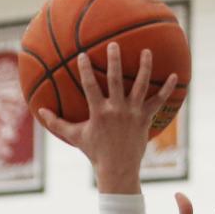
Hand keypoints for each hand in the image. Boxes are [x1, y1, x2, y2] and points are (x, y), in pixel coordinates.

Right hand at [38, 43, 177, 193]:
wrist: (118, 168)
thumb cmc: (95, 152)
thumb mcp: (75, 137)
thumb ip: (57, 123)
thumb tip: (39, 111)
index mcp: (99, 112)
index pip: (90, 86)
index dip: (86, 70)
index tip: (83, 54)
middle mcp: (117, 110)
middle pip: (116, 80)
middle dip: (114, 60)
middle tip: (114, 44)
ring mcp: (133, 113)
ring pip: (140, 86)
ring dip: (144, 67)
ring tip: (147, 51)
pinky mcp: (145, 118)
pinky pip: (159, 101)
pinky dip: (167, 89)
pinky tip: (174, 75)